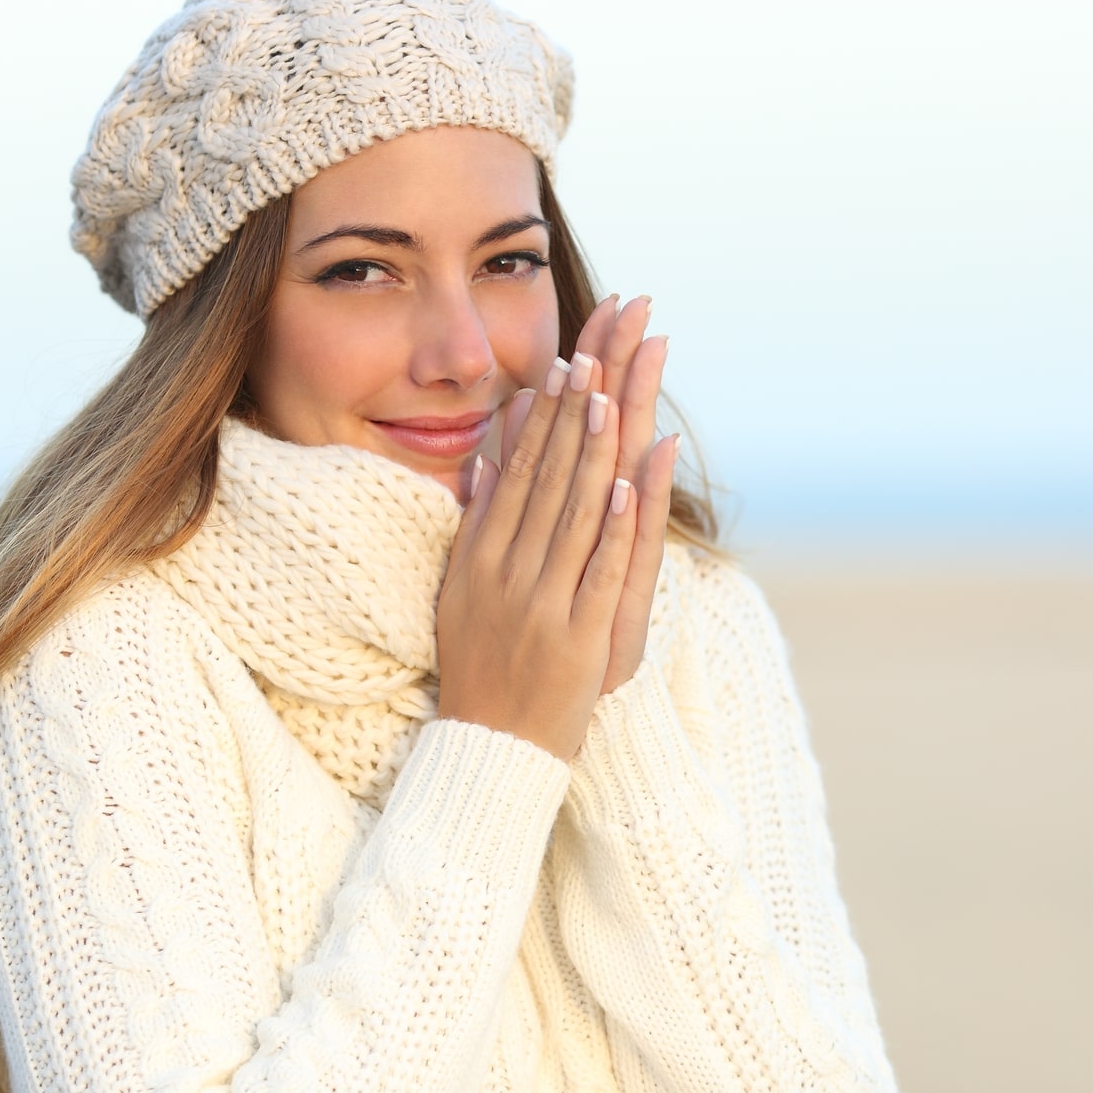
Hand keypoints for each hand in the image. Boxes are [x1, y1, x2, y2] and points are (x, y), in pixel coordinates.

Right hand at [436, 307, 677, 759]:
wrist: (492, 750)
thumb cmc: (485, 664)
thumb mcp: (465, 587)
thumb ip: (480, 521)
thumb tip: (488, 456)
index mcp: (482, 554)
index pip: (519, 467)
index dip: (546, 410)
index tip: (569, 355)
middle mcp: (507, 570)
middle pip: (547, 473)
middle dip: (576, 405)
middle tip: (598, 343)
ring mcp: (541, 602)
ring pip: (571, 512)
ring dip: (592, 447)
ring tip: (610, 388)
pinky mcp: (577, 637)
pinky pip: (597, 571)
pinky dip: (612, 525)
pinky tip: (626, 480)